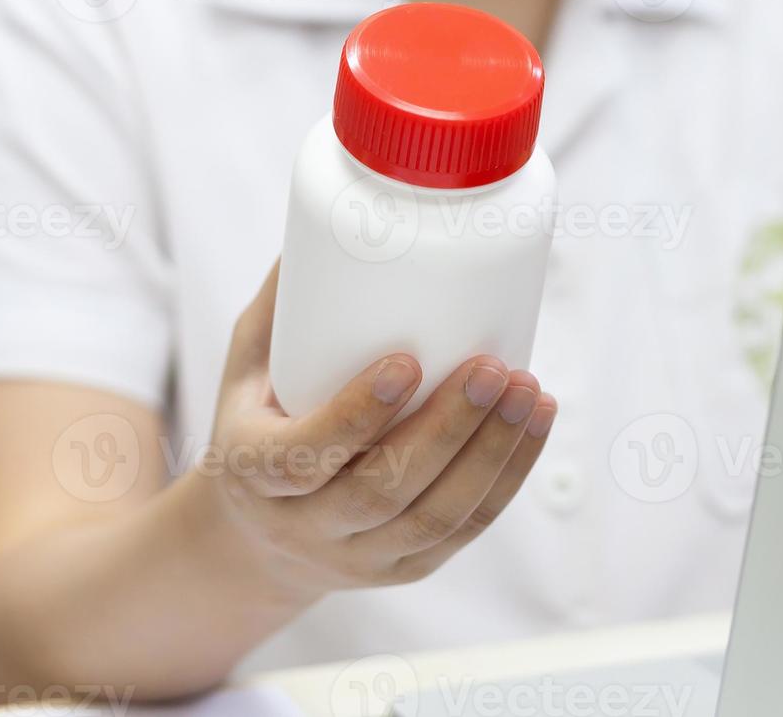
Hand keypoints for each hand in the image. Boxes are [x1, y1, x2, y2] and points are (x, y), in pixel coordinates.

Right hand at [201, 263, 556, 598]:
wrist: (255, 536)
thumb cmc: (260, 421)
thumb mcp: (247, 365)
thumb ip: (288, 302)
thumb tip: (338, 214)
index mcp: (254, 473)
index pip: (302, 456)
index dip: (357, 414)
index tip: (407, 360)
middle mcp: (304, 527)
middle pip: (384, 489)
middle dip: (448, 427)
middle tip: (492, 366)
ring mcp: (359, 557)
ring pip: (436, 517)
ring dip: (492, 452)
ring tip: (528, 389)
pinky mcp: (406, 569)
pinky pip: (466, 530)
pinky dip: (509, 475)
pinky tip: (535, 420)